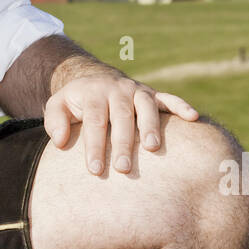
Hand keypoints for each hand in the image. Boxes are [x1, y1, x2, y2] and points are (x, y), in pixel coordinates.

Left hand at [43, 74, 197, 175]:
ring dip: (151, 125)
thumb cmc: (76, 103)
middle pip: (121, 116)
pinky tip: (193, 118)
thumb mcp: (57, 105)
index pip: (95, 121)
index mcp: (93, 94)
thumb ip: (54, 120)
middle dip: (123, 142)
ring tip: (153, 148)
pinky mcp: (152, 94)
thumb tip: (60, 140)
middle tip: (122, 168)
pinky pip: (169, 98)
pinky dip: (181, 106)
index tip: (94, 169)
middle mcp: (117, 90)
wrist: (94, 79)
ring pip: (146, 106)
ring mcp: (137, 91)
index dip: (94, 145)